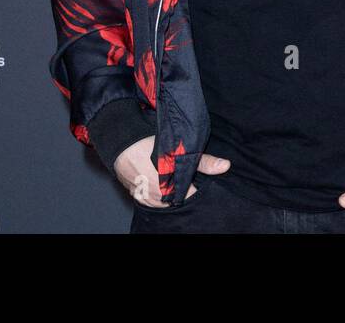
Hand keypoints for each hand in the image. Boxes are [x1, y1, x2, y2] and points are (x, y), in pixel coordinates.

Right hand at [113, 136, 229, 207]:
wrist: (119, 142)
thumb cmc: (148, 144)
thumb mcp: (178, 150)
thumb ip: (203, 162)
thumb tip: (225, 166)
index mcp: (172, 190)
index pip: (193, 197)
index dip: (199, 187)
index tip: (200, 178)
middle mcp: (159, 200)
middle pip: (179, 200)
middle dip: (185, 189)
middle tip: (186, 174)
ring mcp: (146, 200)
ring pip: (166, 201)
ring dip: (171, 191)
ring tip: (172, 174)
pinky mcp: (137, 196)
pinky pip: (153, 199)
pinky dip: (159, 191)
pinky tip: (159, 178)